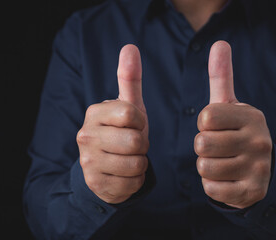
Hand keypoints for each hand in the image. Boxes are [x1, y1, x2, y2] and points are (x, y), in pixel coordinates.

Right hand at [77, 45, 148, 203]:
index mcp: (94, 113)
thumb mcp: (126, 107)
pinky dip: (135, 180)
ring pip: (136, 164)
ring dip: (139, 163)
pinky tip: (123, 174)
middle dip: (141, 145)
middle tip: (131, 145)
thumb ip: (129, 78)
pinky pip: (133, 183)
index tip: (132, 125)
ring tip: (127, 159)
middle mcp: (85, 136)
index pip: (131, 114)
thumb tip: (130, 46)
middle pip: (135, 141)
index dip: (140, 122)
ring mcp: (88, 162)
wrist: (102, 166)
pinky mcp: (96, 184)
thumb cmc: (119, 132)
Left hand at [195, 41, 272, 208]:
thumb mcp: (227, 106)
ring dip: (206, 166)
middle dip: (202, 146)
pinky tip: (226, 179)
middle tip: (217, 147)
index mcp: (251, 116)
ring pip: (205, 167)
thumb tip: (219, 43)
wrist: (252, 171)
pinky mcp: (252, 191)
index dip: (203, 124)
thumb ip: (221, 77)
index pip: (206, 117)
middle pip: (202, 143)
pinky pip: (211, 188)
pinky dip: (212, 185)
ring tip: (222, 162)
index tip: (215, 127)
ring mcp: (259, 168)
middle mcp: (260, 140)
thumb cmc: (232, 133)